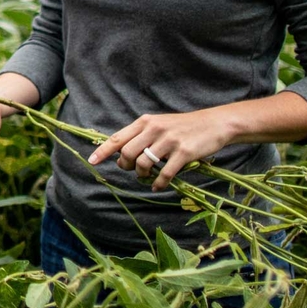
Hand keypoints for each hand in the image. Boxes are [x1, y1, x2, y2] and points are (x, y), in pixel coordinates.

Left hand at [87, 108, 237, 191]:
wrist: (215, 124)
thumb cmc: (183, 127)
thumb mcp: (159, 124)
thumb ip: (141, 136)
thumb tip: (122, 154)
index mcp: (146, 122)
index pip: (118, 137)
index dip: (103, 151)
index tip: (92, 161)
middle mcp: (154, 129)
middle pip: (127, 153)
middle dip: (126, 166)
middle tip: (133, 170)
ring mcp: (169, 140)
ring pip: (143, 163)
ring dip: (142, 175)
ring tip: (147, 177)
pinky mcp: (184, 152)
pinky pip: (164, 173)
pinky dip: (159, 183)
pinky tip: (158, 186)